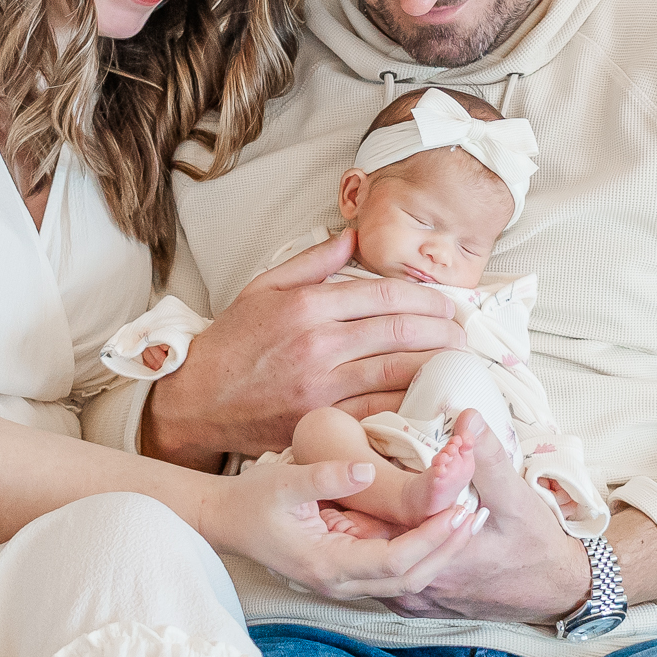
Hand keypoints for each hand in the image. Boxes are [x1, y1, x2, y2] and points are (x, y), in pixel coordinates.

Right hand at [146, 229, 464, 467]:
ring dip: (436, 365)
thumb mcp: (264, 287)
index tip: (445, 302)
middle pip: (400, 330)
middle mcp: (318, 343)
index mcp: (307, 305)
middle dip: (441, 329)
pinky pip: (378, 410)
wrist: (194, 401)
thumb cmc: (230, 344)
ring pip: (397, 371)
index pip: (383, 293)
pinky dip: (409, 403)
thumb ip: (313, 261)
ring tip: (458, 360)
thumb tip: (354, 235)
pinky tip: (429, 397)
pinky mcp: (320, 421)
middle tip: (462, 331)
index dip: (424, 296)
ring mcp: (321, 386)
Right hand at [198, 458, 484, 601]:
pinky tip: (438, 529)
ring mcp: (342, 582)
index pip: (396, 560)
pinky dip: (421, 553)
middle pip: (410, 579)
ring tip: (468, 520)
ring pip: (405, 580)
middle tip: (478, 515)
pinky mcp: (344, 572)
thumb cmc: (252, 499)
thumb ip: (328, 477)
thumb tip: (368, 469)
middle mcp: (339, 582)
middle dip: (447, 550)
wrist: (225, 520)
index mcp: (328, 563)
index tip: (461, 510)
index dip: (433, 538)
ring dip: (439, 553)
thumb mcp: (286, 481)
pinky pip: (392, 572)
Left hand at [364, 411, 593, 623]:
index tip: (350, 465)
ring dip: (362, 532)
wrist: (554, 589)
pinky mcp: (422, 604)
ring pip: (371, 564)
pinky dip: (375, 550)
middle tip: (338, 480)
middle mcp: (420, 587)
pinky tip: (372, 526)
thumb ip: (488, 457)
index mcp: (436, 562)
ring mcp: (418, 601)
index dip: (358, 495)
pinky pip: (383, 577)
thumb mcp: (516, 497)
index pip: (377, 527)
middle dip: (353, 512)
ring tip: (346, 499)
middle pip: (367, 547)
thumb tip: (466, 416)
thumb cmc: (536, 543)